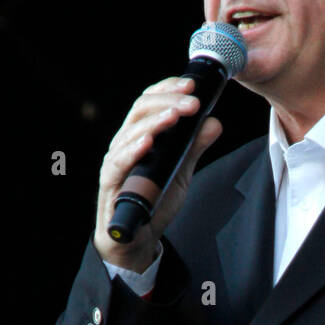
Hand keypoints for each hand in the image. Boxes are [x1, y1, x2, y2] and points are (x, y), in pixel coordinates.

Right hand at [94, 76, 222, 270]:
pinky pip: (118, 163)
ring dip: (155, 121)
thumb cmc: (154, 200)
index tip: (193, 86)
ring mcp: (116, 162)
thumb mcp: (181, 171)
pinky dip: (133, 150)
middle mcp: (125, 143)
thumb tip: (214, 122)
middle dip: (169, 101)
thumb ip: (194, 147)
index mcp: (140, 134)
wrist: (137, 238)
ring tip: (176, 115)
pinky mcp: (110, 183)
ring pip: (130, 132)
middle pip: (141, 109)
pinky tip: (149, 142)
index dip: (169, 89)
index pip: (150, 101)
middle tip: (193, 102)